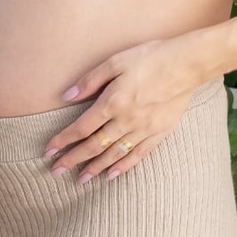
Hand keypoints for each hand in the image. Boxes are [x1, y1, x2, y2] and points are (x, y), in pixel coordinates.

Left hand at [43, 36, 205, 182]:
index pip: (81, 128)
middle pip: (94, 145)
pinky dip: (124, 167)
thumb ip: (90, 80)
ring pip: (114, 154)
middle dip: (73, 159)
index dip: (63, 140)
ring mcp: (144, 129)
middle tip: (56, 172)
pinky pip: (138, 155)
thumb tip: (67, 96)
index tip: (49, 151)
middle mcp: (126, 120)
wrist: (188, 64)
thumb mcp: (115, 61)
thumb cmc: (150, 57)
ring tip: (81, 179)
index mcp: (112, 102)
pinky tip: (112, 175)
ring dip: (95, 168)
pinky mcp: (159, 133)